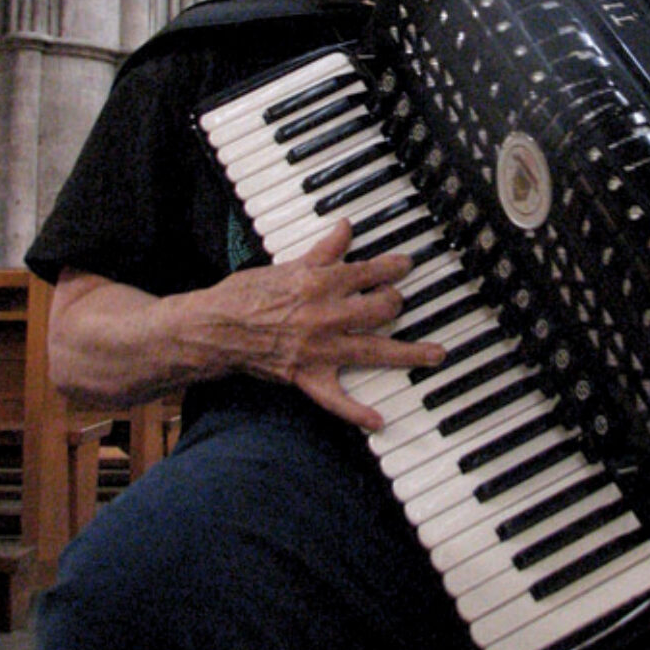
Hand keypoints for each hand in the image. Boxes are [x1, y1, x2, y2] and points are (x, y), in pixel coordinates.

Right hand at [189, 218, 443, 429]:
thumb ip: (322, 251)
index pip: (369, 271)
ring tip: (435, 355)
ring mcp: (320, 349)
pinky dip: (358, 413)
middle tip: (398, 302)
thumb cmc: (244, 295)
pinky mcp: (307, 376)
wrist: (214, 329)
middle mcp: (327, 315)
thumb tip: (345, 228)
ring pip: (375, 351)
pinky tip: (380, 421)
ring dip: (410, 353)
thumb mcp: (284, 266)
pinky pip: (338, 401)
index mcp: (320, 283)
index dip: (393, 267)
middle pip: (382, 309)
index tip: (405, 265)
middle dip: (396, 303)